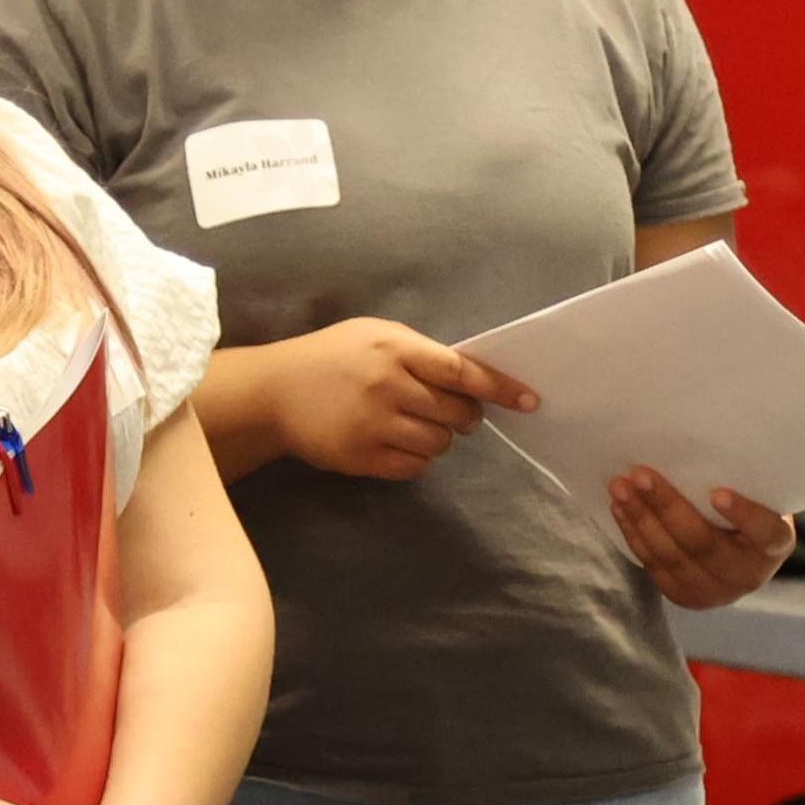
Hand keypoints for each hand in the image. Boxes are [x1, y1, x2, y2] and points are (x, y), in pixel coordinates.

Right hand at [265, 318, 535, 481]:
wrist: (274, 392)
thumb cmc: (332, 357)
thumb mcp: (374, 336)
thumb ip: (420, 352)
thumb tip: (470, 378)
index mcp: (396, 349)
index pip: (462, 372)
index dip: (501, 388)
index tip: (530, 400)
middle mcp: (388, 386)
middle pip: (457, 413)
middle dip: (464, 416)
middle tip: (450, 411)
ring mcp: (374, 425)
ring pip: (439, 444)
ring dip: (438, 438)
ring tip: (412, 424)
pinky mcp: (361, 457)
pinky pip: (414, 467)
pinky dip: (416, 459)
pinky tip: (396, 442)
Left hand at [611, 471, 796, 609]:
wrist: (744, 548)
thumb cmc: (751, 503)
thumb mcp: (758, 493)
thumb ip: (740, 480)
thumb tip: (695, 443)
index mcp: (775, 545)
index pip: (765, 532)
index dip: (743, 515)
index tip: (718, 493)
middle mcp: (749, 575)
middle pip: (703, 544)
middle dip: (667, 508)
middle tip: (640, 475)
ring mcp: (716, 592)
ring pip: (672, 557)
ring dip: (641, 519)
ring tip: (620, 487)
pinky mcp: (686, 596)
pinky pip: (654, 566)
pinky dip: (634, 534)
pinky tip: (620, 508)